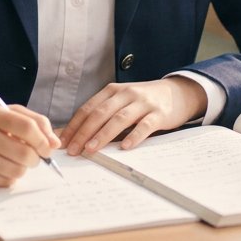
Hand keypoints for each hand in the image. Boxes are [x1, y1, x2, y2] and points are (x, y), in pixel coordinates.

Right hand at [0, 104, 60, 186]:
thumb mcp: (8, 112)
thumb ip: (36, 122)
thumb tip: (55, 144)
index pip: (26, 127)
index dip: (42, 140)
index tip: (47, 147)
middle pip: (24, 153)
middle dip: (35, 158)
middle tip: (32, 156)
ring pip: (16, 171)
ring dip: (23, 168)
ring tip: (15, 160)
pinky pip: (4, 182)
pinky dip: (10, 177)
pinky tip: (3, 166)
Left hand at [59, 77, 206, 155]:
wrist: (176, 93)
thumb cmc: (142, 102)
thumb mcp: (121, 103)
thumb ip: (102, 116)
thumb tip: (74, 135)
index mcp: (112, 91)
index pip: (88, 108)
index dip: (74, 125)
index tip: (63, 142)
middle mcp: (126, 94)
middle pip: (100, 113)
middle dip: (84, 132)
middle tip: (73, 150)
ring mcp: (143, 103)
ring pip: (119, 118)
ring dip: (103, 134)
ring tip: (91, 149)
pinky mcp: (159, 113)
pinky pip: (145, 125)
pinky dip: (134, 136)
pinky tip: (125, 146)